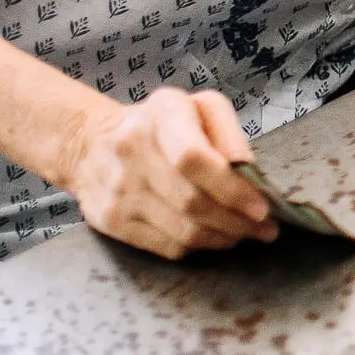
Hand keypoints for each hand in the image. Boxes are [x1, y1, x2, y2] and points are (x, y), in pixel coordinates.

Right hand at [59, 88, 275, 257]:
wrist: (89, 143)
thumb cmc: (159, 123)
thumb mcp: (199, 107)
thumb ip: (229, 133)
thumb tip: (249, 172)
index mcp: (161, 115)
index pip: (194, 159)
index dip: (232, 189)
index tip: (262, 207)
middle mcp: (132, 152)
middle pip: (192, 201)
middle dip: (238, 221)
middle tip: (265, 228)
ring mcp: (117, 191)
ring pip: (181, 230)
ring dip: (223, 238)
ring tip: (246, 234)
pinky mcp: (110, 221)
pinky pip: (165, 246)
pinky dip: (198, 247)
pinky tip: (215, 238)